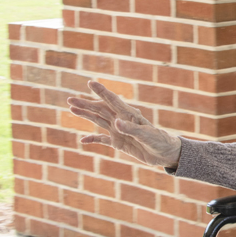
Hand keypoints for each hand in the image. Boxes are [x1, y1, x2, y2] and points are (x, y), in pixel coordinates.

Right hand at [67, 80, 182, 166]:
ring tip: (71, 109)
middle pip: (101, 109)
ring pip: (99, 120)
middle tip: (70, 99)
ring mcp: (119, 131)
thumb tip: (115, 123)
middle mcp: (122, 120)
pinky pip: (102, 140)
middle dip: (86, 104)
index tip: (90, 83)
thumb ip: (131, 129)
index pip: (113, 100)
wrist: (166, 153)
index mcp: (129, 115)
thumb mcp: (146, 135)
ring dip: (86, 115)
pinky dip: (93, 140)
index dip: (102, 92)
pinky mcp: (119, 143)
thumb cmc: (159, 141)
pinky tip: (83, 141)